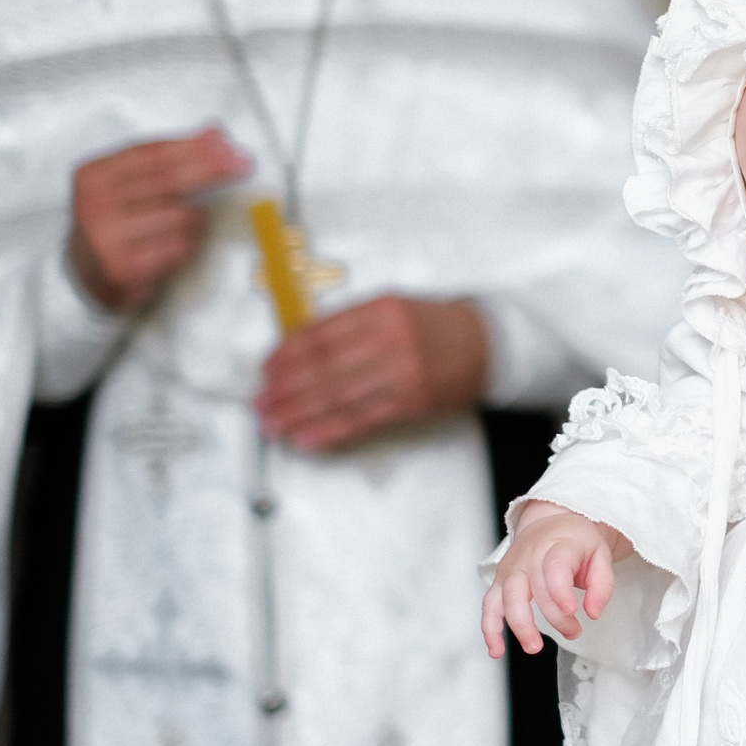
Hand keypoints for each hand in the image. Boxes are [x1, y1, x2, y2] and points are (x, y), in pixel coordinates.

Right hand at [67, 128, 249, 313]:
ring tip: (184, 227)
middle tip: (243, 164)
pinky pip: (180, 248)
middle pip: (169, 180)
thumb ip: (168, 158)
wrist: (91, 276)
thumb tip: (215, 133)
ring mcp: (107, 238)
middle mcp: (94, 204)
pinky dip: (189, 245)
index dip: (193, 147)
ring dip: (197, 219)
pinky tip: (177, 246)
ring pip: (181, 216)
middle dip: (211, 170)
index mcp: (94, 175)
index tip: (226, 143)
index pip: (152, 153)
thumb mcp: (131, 184)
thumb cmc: (118, 222)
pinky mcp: (125, 268)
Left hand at [256, 295, 488, 450]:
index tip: (265, 370)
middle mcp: (390, 338)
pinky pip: (362, 419)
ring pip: (338, 396)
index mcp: (380, 309)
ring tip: (273, 424)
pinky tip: (306, 437)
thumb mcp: (393, 308)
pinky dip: (330, 430)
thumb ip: (350, 324)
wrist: (487, 345)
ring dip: (299, 414)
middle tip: (259, 403)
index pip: (320, 334)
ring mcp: (403, 372)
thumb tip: (297, 350)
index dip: (285, 355)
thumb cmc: (433, 327)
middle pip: (323, 368)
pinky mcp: (412, 402)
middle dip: (284, 389)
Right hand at [482, 500, 630, 656]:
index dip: (560, 591)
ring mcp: (511, 570)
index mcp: (557, 546)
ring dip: (519, 626)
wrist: (550, 523)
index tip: (572, 610)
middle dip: (552, 617)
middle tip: (573, 632)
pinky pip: (489, 606)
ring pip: (507, 599)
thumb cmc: (575, 541)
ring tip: (534, 646)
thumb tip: (594, 613)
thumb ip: (602, 584)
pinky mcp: (500, 582)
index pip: (554, 568)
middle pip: (533, 589)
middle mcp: (529, 557)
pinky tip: (497, 650)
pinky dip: (490, 629)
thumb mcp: (600, 554)